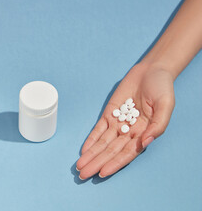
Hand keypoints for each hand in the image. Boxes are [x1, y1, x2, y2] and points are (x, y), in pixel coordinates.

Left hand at [76, 62, 174, 178]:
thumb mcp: (166, 105)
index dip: (114, 163)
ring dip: (91, 155)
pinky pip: (98, 129)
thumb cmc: (162, 88)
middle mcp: (129, 132)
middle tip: (83, 175)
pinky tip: (84, 150)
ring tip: (80, 166)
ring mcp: (118, 123)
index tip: (102, 172)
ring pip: (102, 143)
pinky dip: (91, 140)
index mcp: (144, 133)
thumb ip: (157, 126)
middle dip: (97, 163)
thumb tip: (144, 143)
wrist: (151, 71)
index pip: (127, 153)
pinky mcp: (109, 113)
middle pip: (110, 151)